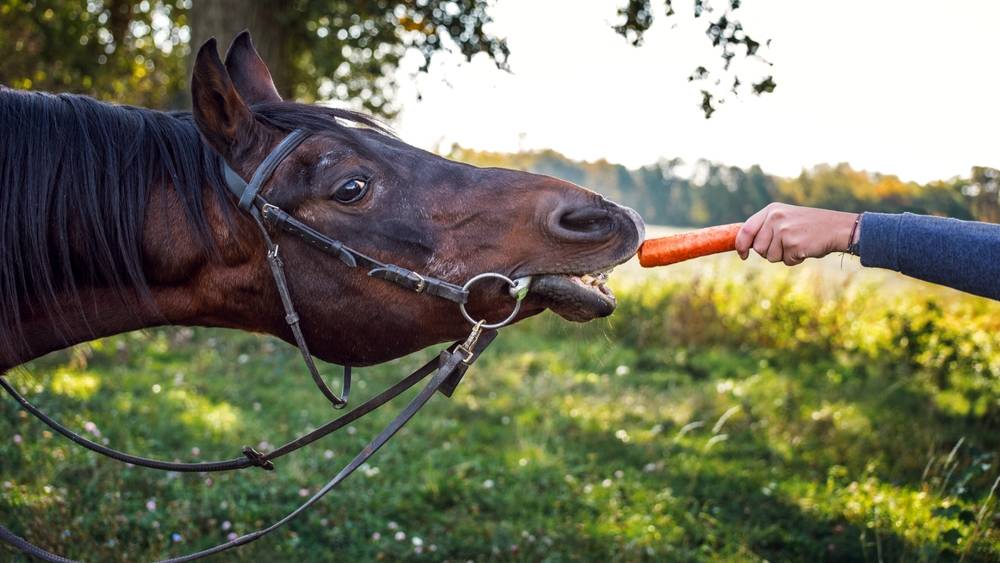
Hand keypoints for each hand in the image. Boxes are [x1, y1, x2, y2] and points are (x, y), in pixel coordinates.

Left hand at [735, 203, 858, 265]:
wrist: (837, 227)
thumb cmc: (809, 226)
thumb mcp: (785, 218)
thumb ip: (766, 227)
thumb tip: (746, 244)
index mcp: (771, 210)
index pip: (746, 230)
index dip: (741, 245)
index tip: (742, 255)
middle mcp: (775, 218)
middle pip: (758, 248)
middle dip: (769, 252)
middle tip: (787, 245)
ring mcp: (783, 230)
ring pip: (770, 257)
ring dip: (783, 256)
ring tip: (798, 244)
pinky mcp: (793, 244)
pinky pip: (786, 261)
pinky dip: (795, 260)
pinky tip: (805, 249)